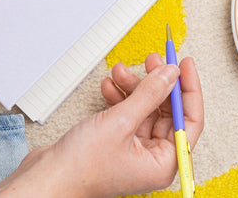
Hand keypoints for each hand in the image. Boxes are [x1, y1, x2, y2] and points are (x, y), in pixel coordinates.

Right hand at [0, 53, 203, 197]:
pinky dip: (120, 97)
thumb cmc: (82, 166)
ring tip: (120, 71)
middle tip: (152, 60)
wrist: (47, 176)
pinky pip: (127, 113)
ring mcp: (134, 148)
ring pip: (145, 108)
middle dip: (156, 83)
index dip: (188, 89)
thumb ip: (150, 95)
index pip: (190, 120)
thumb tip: (171, 74)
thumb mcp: (121, 122)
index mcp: (163, 163)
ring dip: (134, 87)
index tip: (185, 63)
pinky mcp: (117, 141)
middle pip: (167, 111)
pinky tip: (109, 87)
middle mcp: (152, 157)